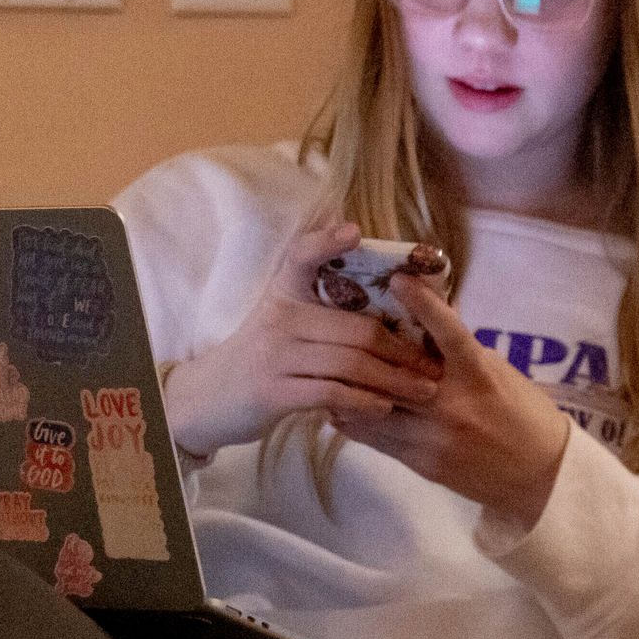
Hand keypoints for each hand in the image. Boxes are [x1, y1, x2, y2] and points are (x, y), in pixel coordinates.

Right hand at [160, 219, 444, 457]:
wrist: (205, 399)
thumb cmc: (259, 359)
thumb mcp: (280, 322)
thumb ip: (321, 309)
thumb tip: (381, 299)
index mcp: (283, 293)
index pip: (301, 256)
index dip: (326, 241)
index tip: (355, 231)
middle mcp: (279, 318)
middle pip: (356, 328)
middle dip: (402, 351)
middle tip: (433, 367)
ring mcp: (275, 355)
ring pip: (350, 363)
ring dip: (393, 381)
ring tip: (423, 392)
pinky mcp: (272, 392)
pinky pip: (330, 393)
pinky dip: (363, 401)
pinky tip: (383, 407)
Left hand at [338, 272, 571, 528]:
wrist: (539, 476)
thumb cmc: (522, 415)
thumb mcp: (498, 374)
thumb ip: (461, 351)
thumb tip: (427, 317)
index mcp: (479, 376)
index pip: (450, 332)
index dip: (424, 304)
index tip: (399, 279)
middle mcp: (453, 404)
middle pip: (395, 373)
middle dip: (363, 351)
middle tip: (334, 326)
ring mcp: (434, 437)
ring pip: (376, 408)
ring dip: (348, 388)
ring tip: (324, 369)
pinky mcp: (422, 463)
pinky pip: (378, 439)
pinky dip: (355, 421)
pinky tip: (337, 407)